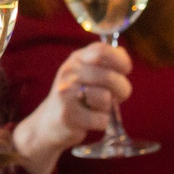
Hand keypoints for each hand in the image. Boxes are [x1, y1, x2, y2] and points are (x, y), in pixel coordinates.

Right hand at [10, 41, 132, 173]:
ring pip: (106, 98)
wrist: (49, 123)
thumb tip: (123, 56)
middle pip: (109, 76)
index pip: (102, 51)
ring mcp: (65, 94)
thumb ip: (106, 63)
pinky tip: (91, 120)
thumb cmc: (77, 97)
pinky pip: (101, 119)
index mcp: (77, 58)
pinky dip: (102, 122)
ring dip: (108, 107)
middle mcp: (69, 72)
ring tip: (97, 108)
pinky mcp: (67, 116)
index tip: (125, 72)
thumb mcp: (87, 73)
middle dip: (122, 89)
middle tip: (117, 97)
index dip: (120, 62)